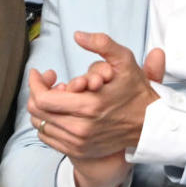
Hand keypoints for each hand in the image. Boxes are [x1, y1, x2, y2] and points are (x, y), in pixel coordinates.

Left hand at [27, 32, 162, 159]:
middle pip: (38, 112)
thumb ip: (101, 43)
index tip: (38, 73)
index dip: (35, 83)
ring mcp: (79, 142)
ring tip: (55, 95)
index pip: (43, 99)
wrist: (149, 123)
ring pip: (41, 125)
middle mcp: (81, 128)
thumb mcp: (125, 60)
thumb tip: (77, 36)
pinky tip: (59, 111)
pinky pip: (49, 138)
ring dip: (42, 108)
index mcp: (89, 105)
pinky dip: (48, 123)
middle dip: (36, 92)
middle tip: (45, 81)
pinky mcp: (78, 150)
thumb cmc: (136, 91)